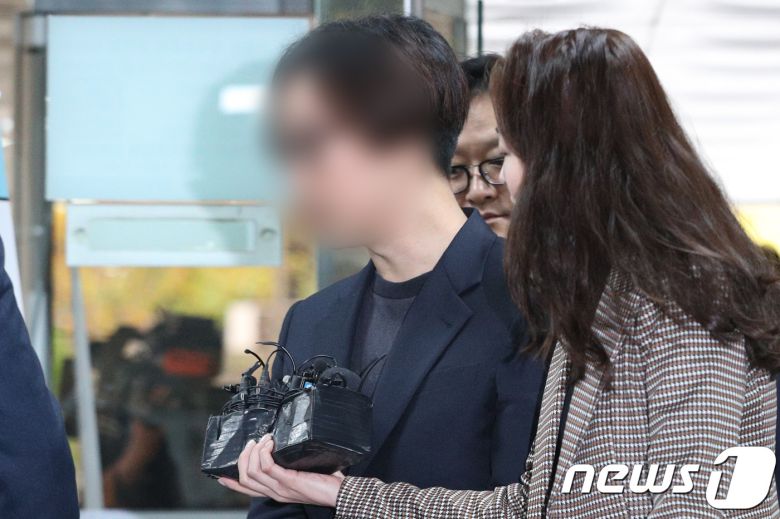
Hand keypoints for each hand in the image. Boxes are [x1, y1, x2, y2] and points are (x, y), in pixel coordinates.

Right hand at [218, 434, 343, 507]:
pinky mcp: (289, 481)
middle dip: (243, 457)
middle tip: (252, 442)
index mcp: (275, 491)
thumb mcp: (302, 473)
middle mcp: (275, 492)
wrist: (341, 493)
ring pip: (252, 471)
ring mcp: (280, 488)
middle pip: (244, 478)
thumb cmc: (326, 482)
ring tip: (264, 439)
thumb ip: (290, 465)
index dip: (231, 482)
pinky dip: (265, 452)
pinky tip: (271, 443)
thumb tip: (284, 446)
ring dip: (255, 451)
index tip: (221, 474)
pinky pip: (267, 466)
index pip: (246, 490)